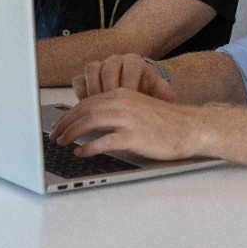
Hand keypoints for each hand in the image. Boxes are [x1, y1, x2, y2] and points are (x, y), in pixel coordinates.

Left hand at [51, 87, 202, 161]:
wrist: (192, 128)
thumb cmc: (166, 123)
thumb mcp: (138, 109)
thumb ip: (116, 111)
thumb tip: (91, 122)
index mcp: (123, 94)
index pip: (87, 101)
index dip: (69, 114)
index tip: (59, 125)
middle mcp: (124, 103)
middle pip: (85, 110)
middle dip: (65, 123)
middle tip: (55, 136)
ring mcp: (130, 119)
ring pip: (91, 122)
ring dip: (72, 133)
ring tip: (63, 143)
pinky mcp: (136, 136)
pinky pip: (105, 140)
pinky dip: (89, 147)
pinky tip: (82, 153)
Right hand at [72, 53, 175, 101]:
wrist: (136, 90)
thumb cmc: (147, 93)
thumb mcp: (159, 92)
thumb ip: (164, 93)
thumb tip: (170, 97)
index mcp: (134, 61)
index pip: (130, 67)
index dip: (129, 84)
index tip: (130, 102)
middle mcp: (116, 60)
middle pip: (108, 68)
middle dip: (108, 89)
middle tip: (110, 107)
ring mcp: (99, 66)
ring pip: (91, 70)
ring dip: (93, 90)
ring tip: (97, 109)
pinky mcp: (86, 76)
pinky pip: (78, 79)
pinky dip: (81, 93)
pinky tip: (87, 108)